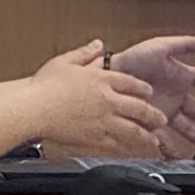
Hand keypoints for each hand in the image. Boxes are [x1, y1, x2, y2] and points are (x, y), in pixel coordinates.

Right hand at [27, 41, 165, 156]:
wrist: (32, 109)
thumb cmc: (44, 86)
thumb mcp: (65, 61)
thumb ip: (85, 52)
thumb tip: (97, 44)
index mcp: (101, 79)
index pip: (130, 82)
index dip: (142, 88)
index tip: (149, 92)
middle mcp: (107, 99)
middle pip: (137, 107)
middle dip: (152, 114)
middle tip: (162, 119)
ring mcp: (102, 120)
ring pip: (131, 129)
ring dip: (145, 134)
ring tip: (154, 139)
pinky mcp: (92, 137)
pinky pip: (114, 144)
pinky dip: (125, 148)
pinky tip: (131, 151)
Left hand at [104, 36, 194, 158]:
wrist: (107, 76)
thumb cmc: (132, 59)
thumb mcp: (160, 47)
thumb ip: (184, 45)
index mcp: (182, 77)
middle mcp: (176, 96)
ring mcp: (165, 110)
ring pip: (188, 128)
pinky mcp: (151, 123)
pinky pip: (165, 139)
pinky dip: (173, 149)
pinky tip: (182, 156)